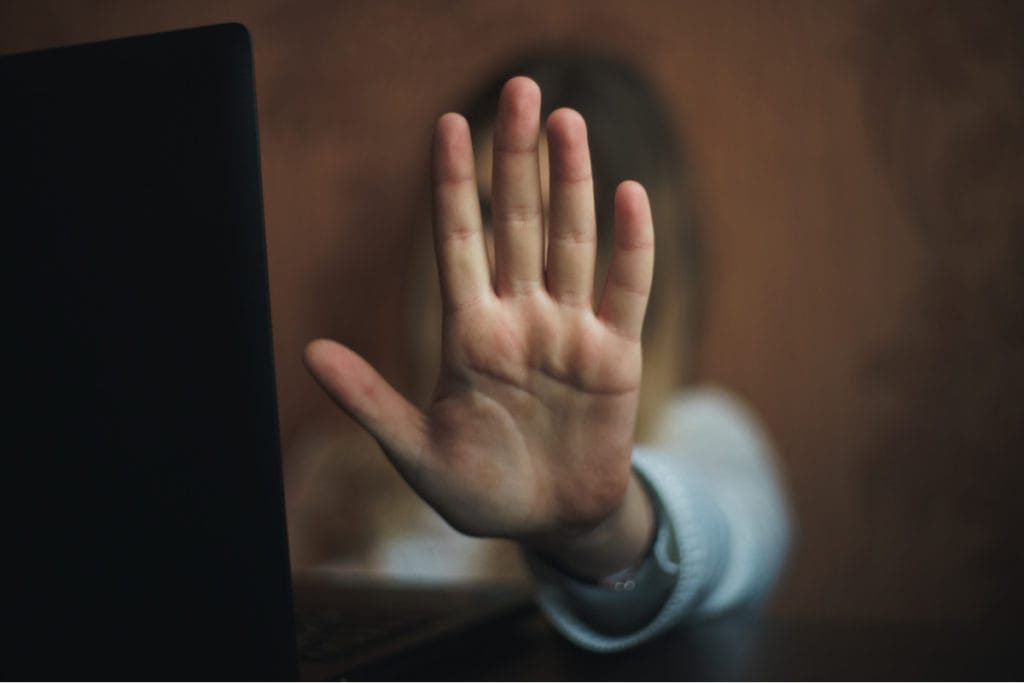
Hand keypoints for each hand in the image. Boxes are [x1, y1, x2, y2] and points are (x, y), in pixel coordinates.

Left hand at [305, 77, 655, 577]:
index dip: (454, 186)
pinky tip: (630, 194)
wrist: (549, 522)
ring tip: (566, 121)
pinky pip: (627, 289)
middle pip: (519, 223)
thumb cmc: (479, 490)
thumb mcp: (417, 452)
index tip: (448, 126)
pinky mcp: (615, 354)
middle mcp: (519, 318)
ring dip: (572, 182)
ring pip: (572, 241)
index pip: (457, 242)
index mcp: (468, 335)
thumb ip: (370, 402)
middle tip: (521, 89)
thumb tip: (309, 352)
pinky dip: (631, 245)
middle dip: (518, 159)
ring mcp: (569, 331)